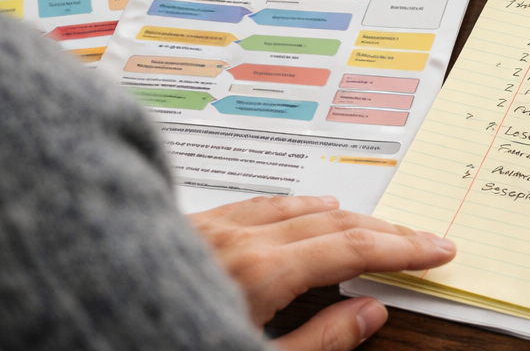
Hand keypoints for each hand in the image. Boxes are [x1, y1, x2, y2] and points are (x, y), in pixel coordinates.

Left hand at [188, 195, 454, 350]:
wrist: (80, 320)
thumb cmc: (165, 342)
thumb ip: (319, 341)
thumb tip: (371, 311)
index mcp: (260, 271)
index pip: (353, 249)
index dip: (402, 247)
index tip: (438, 248)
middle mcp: (240, 236)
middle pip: (334, 221)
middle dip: (385, 228)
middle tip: (423, 237)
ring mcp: (214, 226)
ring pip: (298, 206)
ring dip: (345, 214)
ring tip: (375, 221)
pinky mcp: (192, 226)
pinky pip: (260, 204)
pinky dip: (297, 205)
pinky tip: (302, 207)